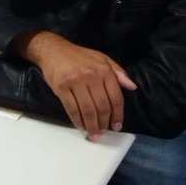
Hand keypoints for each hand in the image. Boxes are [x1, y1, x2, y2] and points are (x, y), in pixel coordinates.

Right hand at [19, 31, 136, 140]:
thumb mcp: (102, 58)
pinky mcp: (62, 87)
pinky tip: (80, 126)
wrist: (53, 50)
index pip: (116, 97)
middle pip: (102, 106)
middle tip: (103, 132)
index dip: (117, 115)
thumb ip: (118, 72)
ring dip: (92, 125)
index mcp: (104, 71)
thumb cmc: (79, 56)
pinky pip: (72, 108)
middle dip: (104, 123)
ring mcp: (76, 82)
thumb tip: (132, 87)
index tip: (117, 126)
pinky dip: (77, 120)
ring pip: (88, 110)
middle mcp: (92, 77)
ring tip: (93, 134)